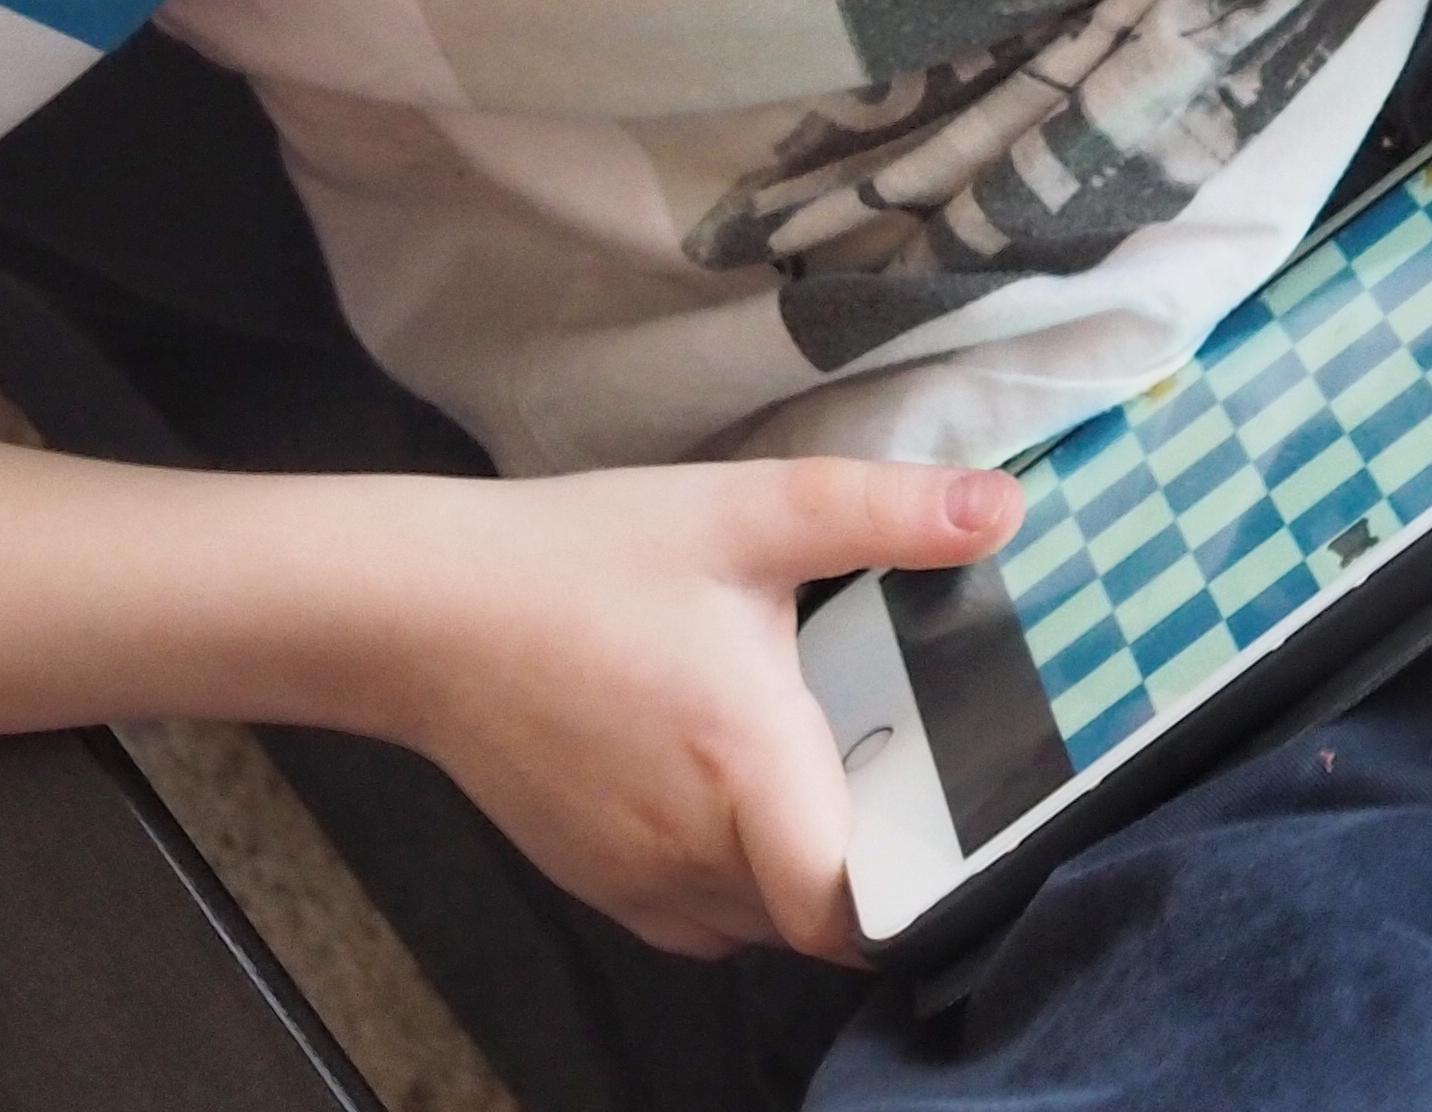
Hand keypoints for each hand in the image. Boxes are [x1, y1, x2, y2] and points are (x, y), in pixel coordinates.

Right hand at [361, 455, 1017, 962]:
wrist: (426, 609)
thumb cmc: (584, 560)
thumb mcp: (745, 510)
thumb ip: (882, 512)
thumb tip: (1005, 508)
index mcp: (748, 767)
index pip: (848, 913)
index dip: (910, 899)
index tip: (949, 838)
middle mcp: (695, 849)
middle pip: (811, 917)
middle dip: (860, 865)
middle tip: (890, 775)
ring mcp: (636, 878)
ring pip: (754, 923)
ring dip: (792, 873)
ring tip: (810, 776)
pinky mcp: (593, 881)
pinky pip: (695, 918)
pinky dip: (728, 881)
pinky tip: (726, 794)